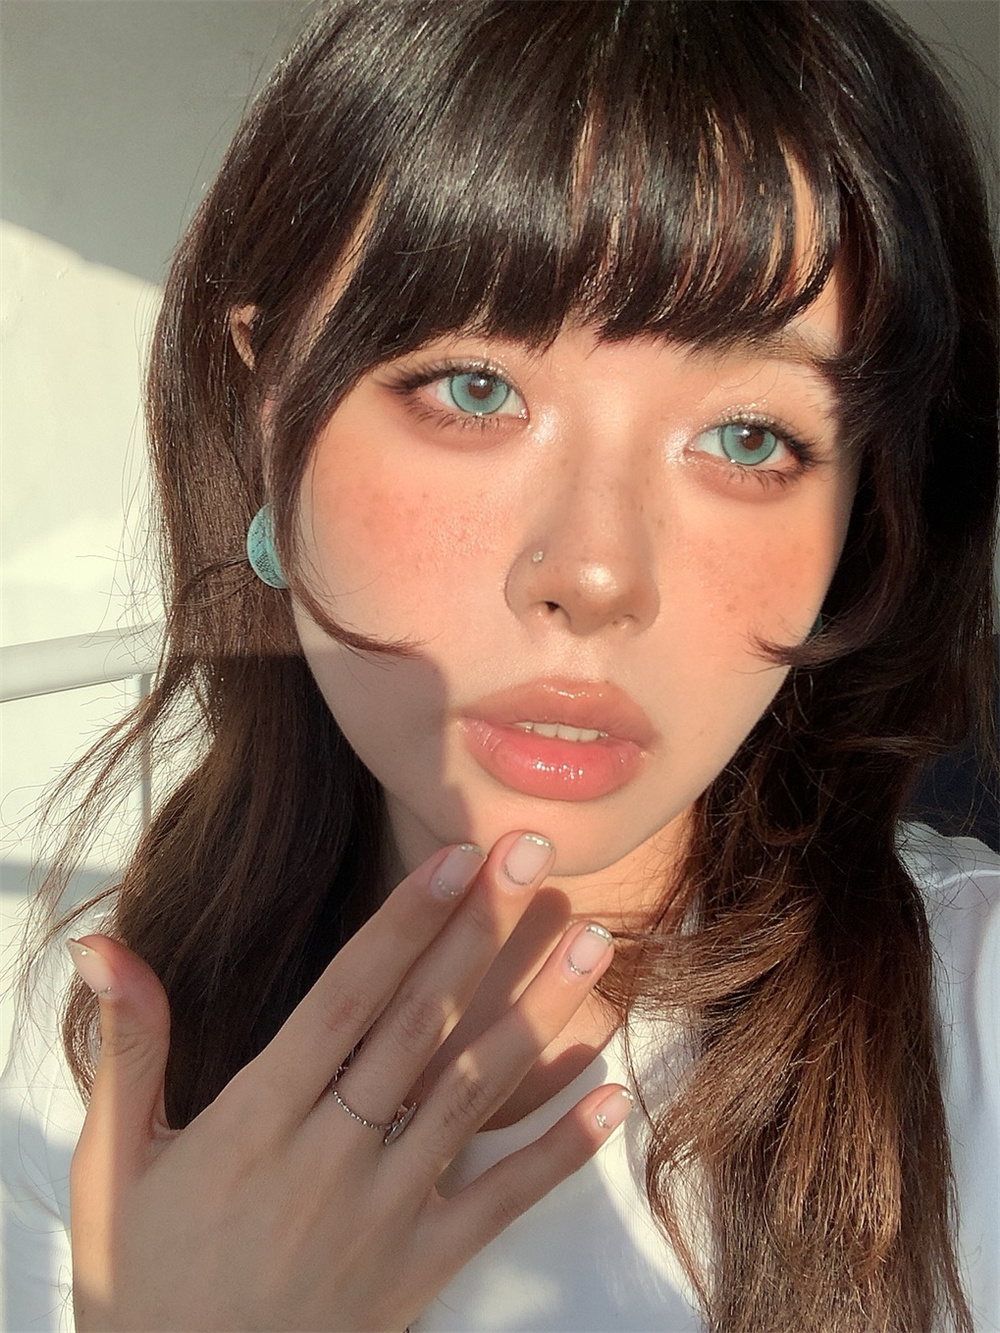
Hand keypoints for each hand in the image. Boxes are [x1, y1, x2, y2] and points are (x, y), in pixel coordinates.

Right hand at [68, 831, 631, 1331]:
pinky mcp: (422, 1267)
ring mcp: (385, 1213)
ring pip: (474, 1092)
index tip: (457, 858)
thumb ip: (129, 1049)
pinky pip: (503, 1201)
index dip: (404, 923)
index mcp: (256, 1118)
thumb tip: (101, 946)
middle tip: (531, 857)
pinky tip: (612, 1093)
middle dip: (480, 933)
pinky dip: (561, 1148)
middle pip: (421, 1024)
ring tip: (591, 944)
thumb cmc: (145, 1276)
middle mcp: (330, 1155)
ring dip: (538, 1013)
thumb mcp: (113, 1163)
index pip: (345, 998)